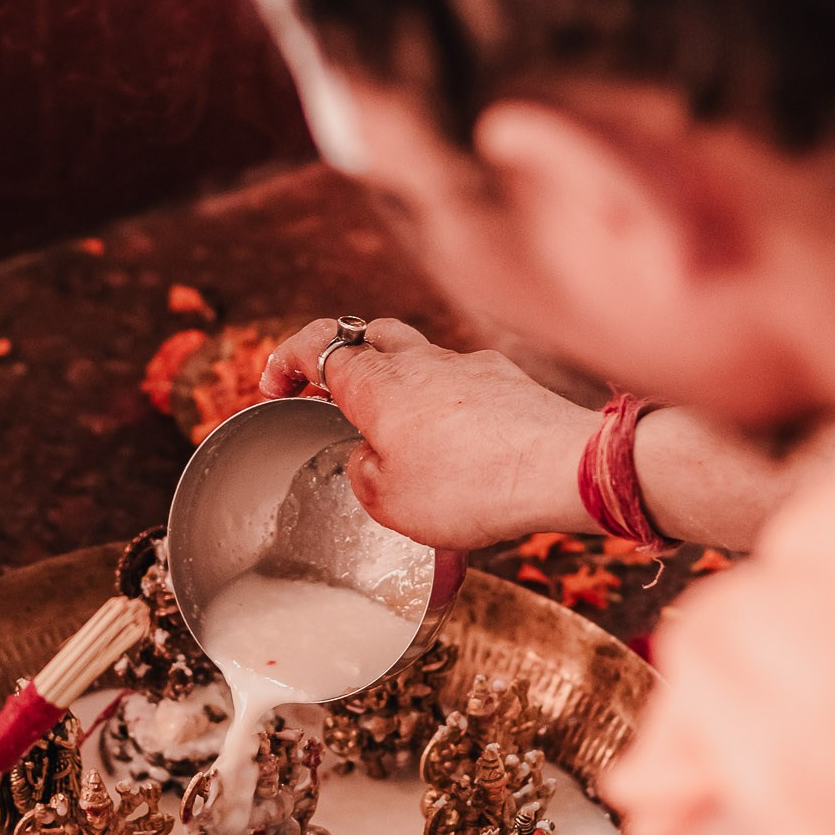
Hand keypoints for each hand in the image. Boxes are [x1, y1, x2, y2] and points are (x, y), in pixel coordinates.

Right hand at [262, 318, 596, 549]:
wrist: (561, 468)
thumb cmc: (471, 487)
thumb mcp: (389, 501)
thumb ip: (364, 473)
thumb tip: (369, 456)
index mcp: (377, 384)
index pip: (317, 347)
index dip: (287, 361)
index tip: (273, 385)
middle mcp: (421, 362)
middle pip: (368, 333)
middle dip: (343, 356)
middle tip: (332, 392)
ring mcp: (468, 367)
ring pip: (420, 355)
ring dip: (399, 380)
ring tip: (397, 426)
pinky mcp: (508, 382)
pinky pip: (463, 381)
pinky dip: (446, 401)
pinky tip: (456, 441)